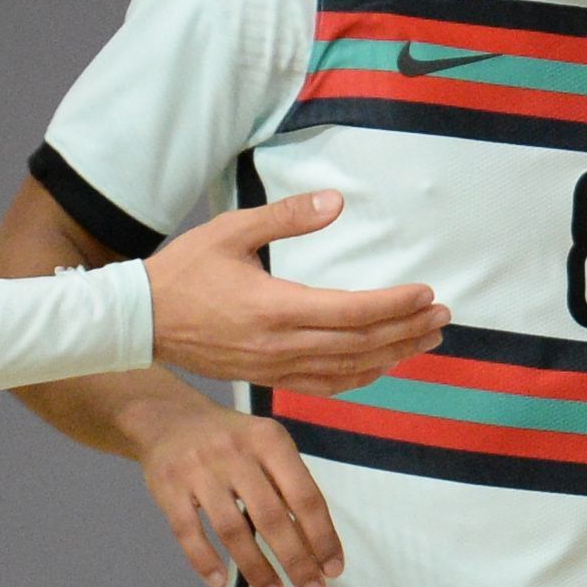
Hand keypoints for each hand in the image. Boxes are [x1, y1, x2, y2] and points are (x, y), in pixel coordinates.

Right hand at [131, 396, 350, 586]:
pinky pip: (188, 532)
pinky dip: (204, 560)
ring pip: (232, 530)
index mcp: (270, 440)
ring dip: (256, 568)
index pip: (304, 496)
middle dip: (296, 560)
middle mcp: (235, 452)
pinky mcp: (167, 487)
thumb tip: (316, 545)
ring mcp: (198, 470)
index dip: (322, 536)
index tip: (333, 569)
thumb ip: (289, 485)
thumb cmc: (231, 440)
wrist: (168, 417)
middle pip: (272, 517)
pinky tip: (220, 582)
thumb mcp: (266, 445)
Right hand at [145, 188, 447, 390]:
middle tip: (444, 317)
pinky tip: (384, 365)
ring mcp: (275, 367)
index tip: (427, 294)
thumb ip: (286, 216)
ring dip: (393, 354)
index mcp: (274, 307)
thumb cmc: (184, 270)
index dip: (394, 305)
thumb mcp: (231, 230)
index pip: (351, 311)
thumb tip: (335, 201)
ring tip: (428, 339)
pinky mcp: (268, 378)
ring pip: (349, 368)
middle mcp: (280, 345)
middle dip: (407, 330)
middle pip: (360, 343)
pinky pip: (325, 385)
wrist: (142, 321)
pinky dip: (361, 376)